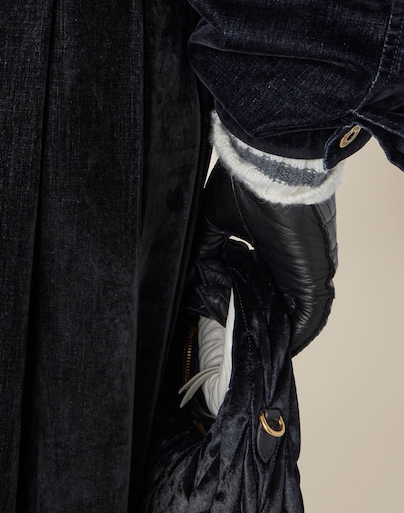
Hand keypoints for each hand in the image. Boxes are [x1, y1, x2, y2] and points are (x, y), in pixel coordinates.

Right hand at [195, 164, 337, 354]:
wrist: (270, 172)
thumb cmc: (245, 187)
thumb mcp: (213, 220)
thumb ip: (205, 249)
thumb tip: (199, 276)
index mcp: (269, 247)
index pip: (250, 280)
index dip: (227, 292)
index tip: (208, 294)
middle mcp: (288, 262)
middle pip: (269, 300)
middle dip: (245, 313)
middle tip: (223, 319)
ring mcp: (304, 274)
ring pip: (286, 313)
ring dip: (263, 325)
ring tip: (237, 333)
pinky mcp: (313, 282)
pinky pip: (306, 320)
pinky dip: (288, 334)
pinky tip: (266, 340)